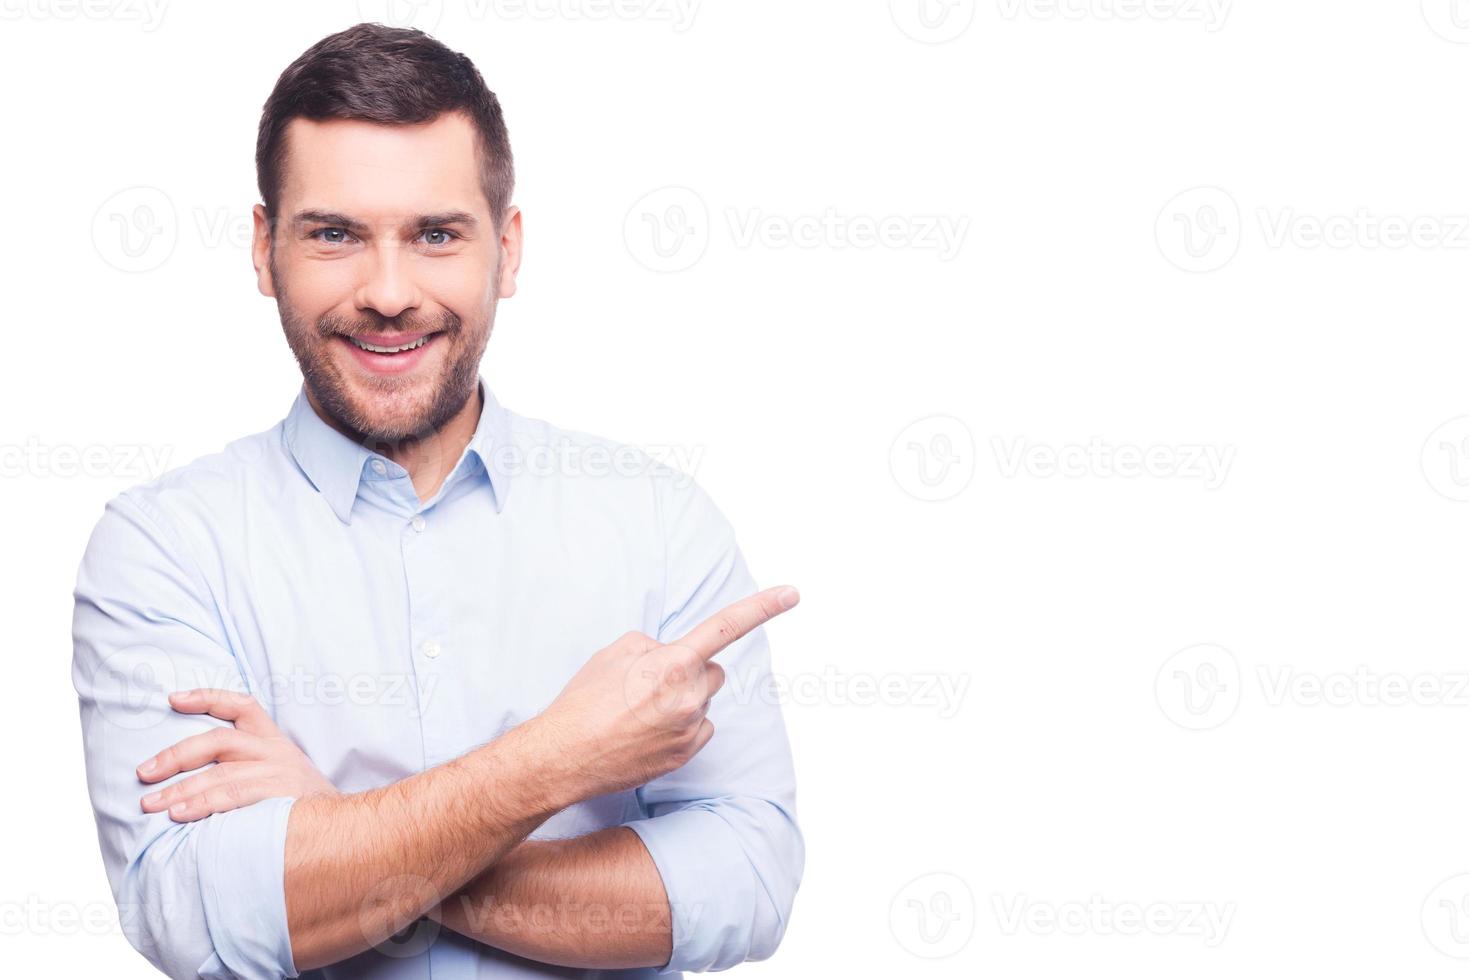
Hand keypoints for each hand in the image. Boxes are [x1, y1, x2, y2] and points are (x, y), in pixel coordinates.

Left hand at [136, 689, 339, 821]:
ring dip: (180, 789)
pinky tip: (179, 815)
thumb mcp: (283, 773)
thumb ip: (248, 767)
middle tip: (143, 772)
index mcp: (274, 740)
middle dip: (175, 756)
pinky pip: (233, 797)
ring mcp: (278, 773)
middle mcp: (275, 751)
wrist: (346, 829)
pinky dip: (202, 804)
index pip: (241, 705)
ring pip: (220, 773)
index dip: (206, 697)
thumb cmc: (302, 805)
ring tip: (151, 804)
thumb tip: (193, 774)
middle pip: (219, 740)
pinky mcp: (279, 797)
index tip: (172, 699)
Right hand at [531, 585, 799, 806]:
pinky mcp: (685, 755)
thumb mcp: (615, 652)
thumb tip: (672, 656)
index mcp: (673, 664)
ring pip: (703, 702)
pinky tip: (647, 731)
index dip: (762, 608)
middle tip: (650, 683)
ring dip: (684, 699)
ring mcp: (690, 730)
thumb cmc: (584, 700)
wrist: (562, 757)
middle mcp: (689, 697)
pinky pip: (698, 728)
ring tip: (639, 711)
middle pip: (712, 671)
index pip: (725, 627)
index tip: (792, 593)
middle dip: (691, 670)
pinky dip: (681, 725)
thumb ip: (656, 646)